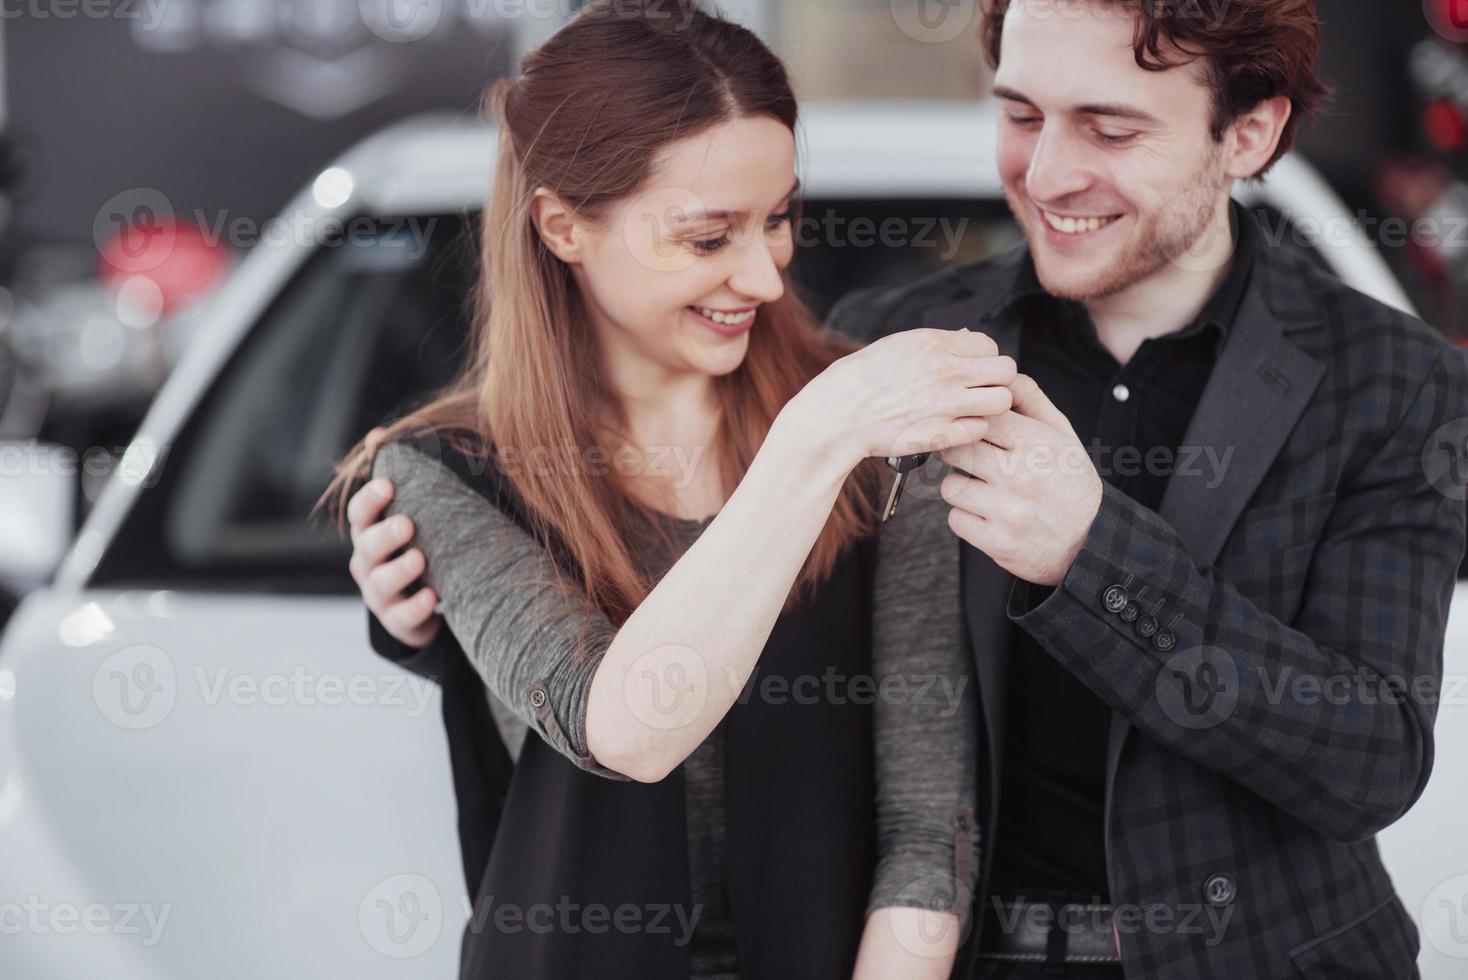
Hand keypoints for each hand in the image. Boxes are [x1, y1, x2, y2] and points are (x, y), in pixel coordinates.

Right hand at [347, 434, 442, 648]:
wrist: (421, 602)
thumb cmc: (414, 546)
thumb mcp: (407, 513)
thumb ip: (397, 478)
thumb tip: (378, 435)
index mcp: (368, 534)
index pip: (360, 514)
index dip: (369, 500)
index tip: (388, 484)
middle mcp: (367, 563)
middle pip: (367, 548)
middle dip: (384, 536)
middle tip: (407, 524)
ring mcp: (379, 594)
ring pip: (381, 583)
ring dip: (400, 570)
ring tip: (420, 559)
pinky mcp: (397, 620)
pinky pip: (403, 616)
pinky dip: (417, 607)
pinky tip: (434, 597)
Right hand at [786, 328, 1015, 469]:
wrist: (836, 416)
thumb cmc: (860, 380)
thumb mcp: (895, 346)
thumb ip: (935, 343)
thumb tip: (966, 339)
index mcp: (932, 343)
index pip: (989, 346)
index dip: (983, 360)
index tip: (972, 371)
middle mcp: (944, 371)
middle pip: (1006, 370)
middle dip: (996, 381)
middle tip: (980, 391)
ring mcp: (944, 404)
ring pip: (1002, 401)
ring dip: (990, 407)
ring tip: (971, 410)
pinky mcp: (940, 434)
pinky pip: (980, 429)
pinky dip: (970, 430)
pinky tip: (953, 428)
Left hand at [938, 374, 1101, 586]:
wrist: (1091, 541)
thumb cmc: (1070, 482)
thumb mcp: (1061, 434)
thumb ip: (1030, 399)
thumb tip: (1001, 372)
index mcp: (1037, 444)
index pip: (979, 416)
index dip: (969, 420)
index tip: (971, 428)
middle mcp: (1021, 476)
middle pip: (956, 448)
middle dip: (958, 451)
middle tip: (972, 458)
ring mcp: (1007, 511)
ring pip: (950, 486)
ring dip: (961, 488)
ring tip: (984, 490)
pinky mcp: (996, 541)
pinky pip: (955, 519)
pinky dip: (966, 517)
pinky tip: (986, 514)